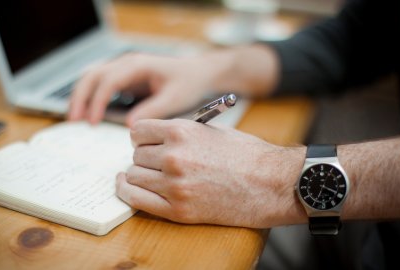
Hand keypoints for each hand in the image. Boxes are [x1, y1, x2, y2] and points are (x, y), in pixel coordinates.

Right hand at [68, 53, 219, 125]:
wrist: (198, 73)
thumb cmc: (188, 83)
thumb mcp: (174, 99)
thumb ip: (152, 111)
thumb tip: (130, 126)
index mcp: (138, 65)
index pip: (108, 81)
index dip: (97, 101)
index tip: (92, 122)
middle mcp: (127, 63)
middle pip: (93, 75)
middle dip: (80, 97)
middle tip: (73, 120)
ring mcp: (124, 69)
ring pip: (93, 77)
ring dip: (81, 96)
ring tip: (74, 118)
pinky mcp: (125, 78)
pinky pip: (101, 84)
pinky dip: (90, 96)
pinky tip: (87, 113)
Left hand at [116, 119, 305, 227]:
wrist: (272, 184)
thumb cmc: (247, 155)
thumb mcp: (211, 130)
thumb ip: (180, 132)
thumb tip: (155, 138)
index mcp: (182, 131)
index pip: (138, 131)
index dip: (142, 137)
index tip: (146, 142)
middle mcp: (174, 156)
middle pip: (136, 155)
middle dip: (145, 156)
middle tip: (157, 161)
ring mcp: (175, 185)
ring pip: (134, 176)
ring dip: (139, 174)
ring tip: (151, 175)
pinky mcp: (178, 210)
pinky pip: (136, 199)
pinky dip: (128, 192)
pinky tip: (127, 186)